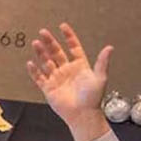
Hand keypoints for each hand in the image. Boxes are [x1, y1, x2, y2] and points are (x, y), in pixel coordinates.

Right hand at [26, 23, 113, 140]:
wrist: (83, 114)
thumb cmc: (93, 98)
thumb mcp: (100, 78)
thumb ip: (102, 62)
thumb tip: (110, 48)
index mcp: (80, 66)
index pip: (73, 47)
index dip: (68, 37)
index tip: (63, 26)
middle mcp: (67, 70)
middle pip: (56, 52)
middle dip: (50, 42)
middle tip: (43, 32)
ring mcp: (57, 78)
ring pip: (46, 62)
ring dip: (41, 53)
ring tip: (36, 43)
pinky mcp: (48, 88)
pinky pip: (39, 78)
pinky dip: (34, 71)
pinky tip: (30, 63)